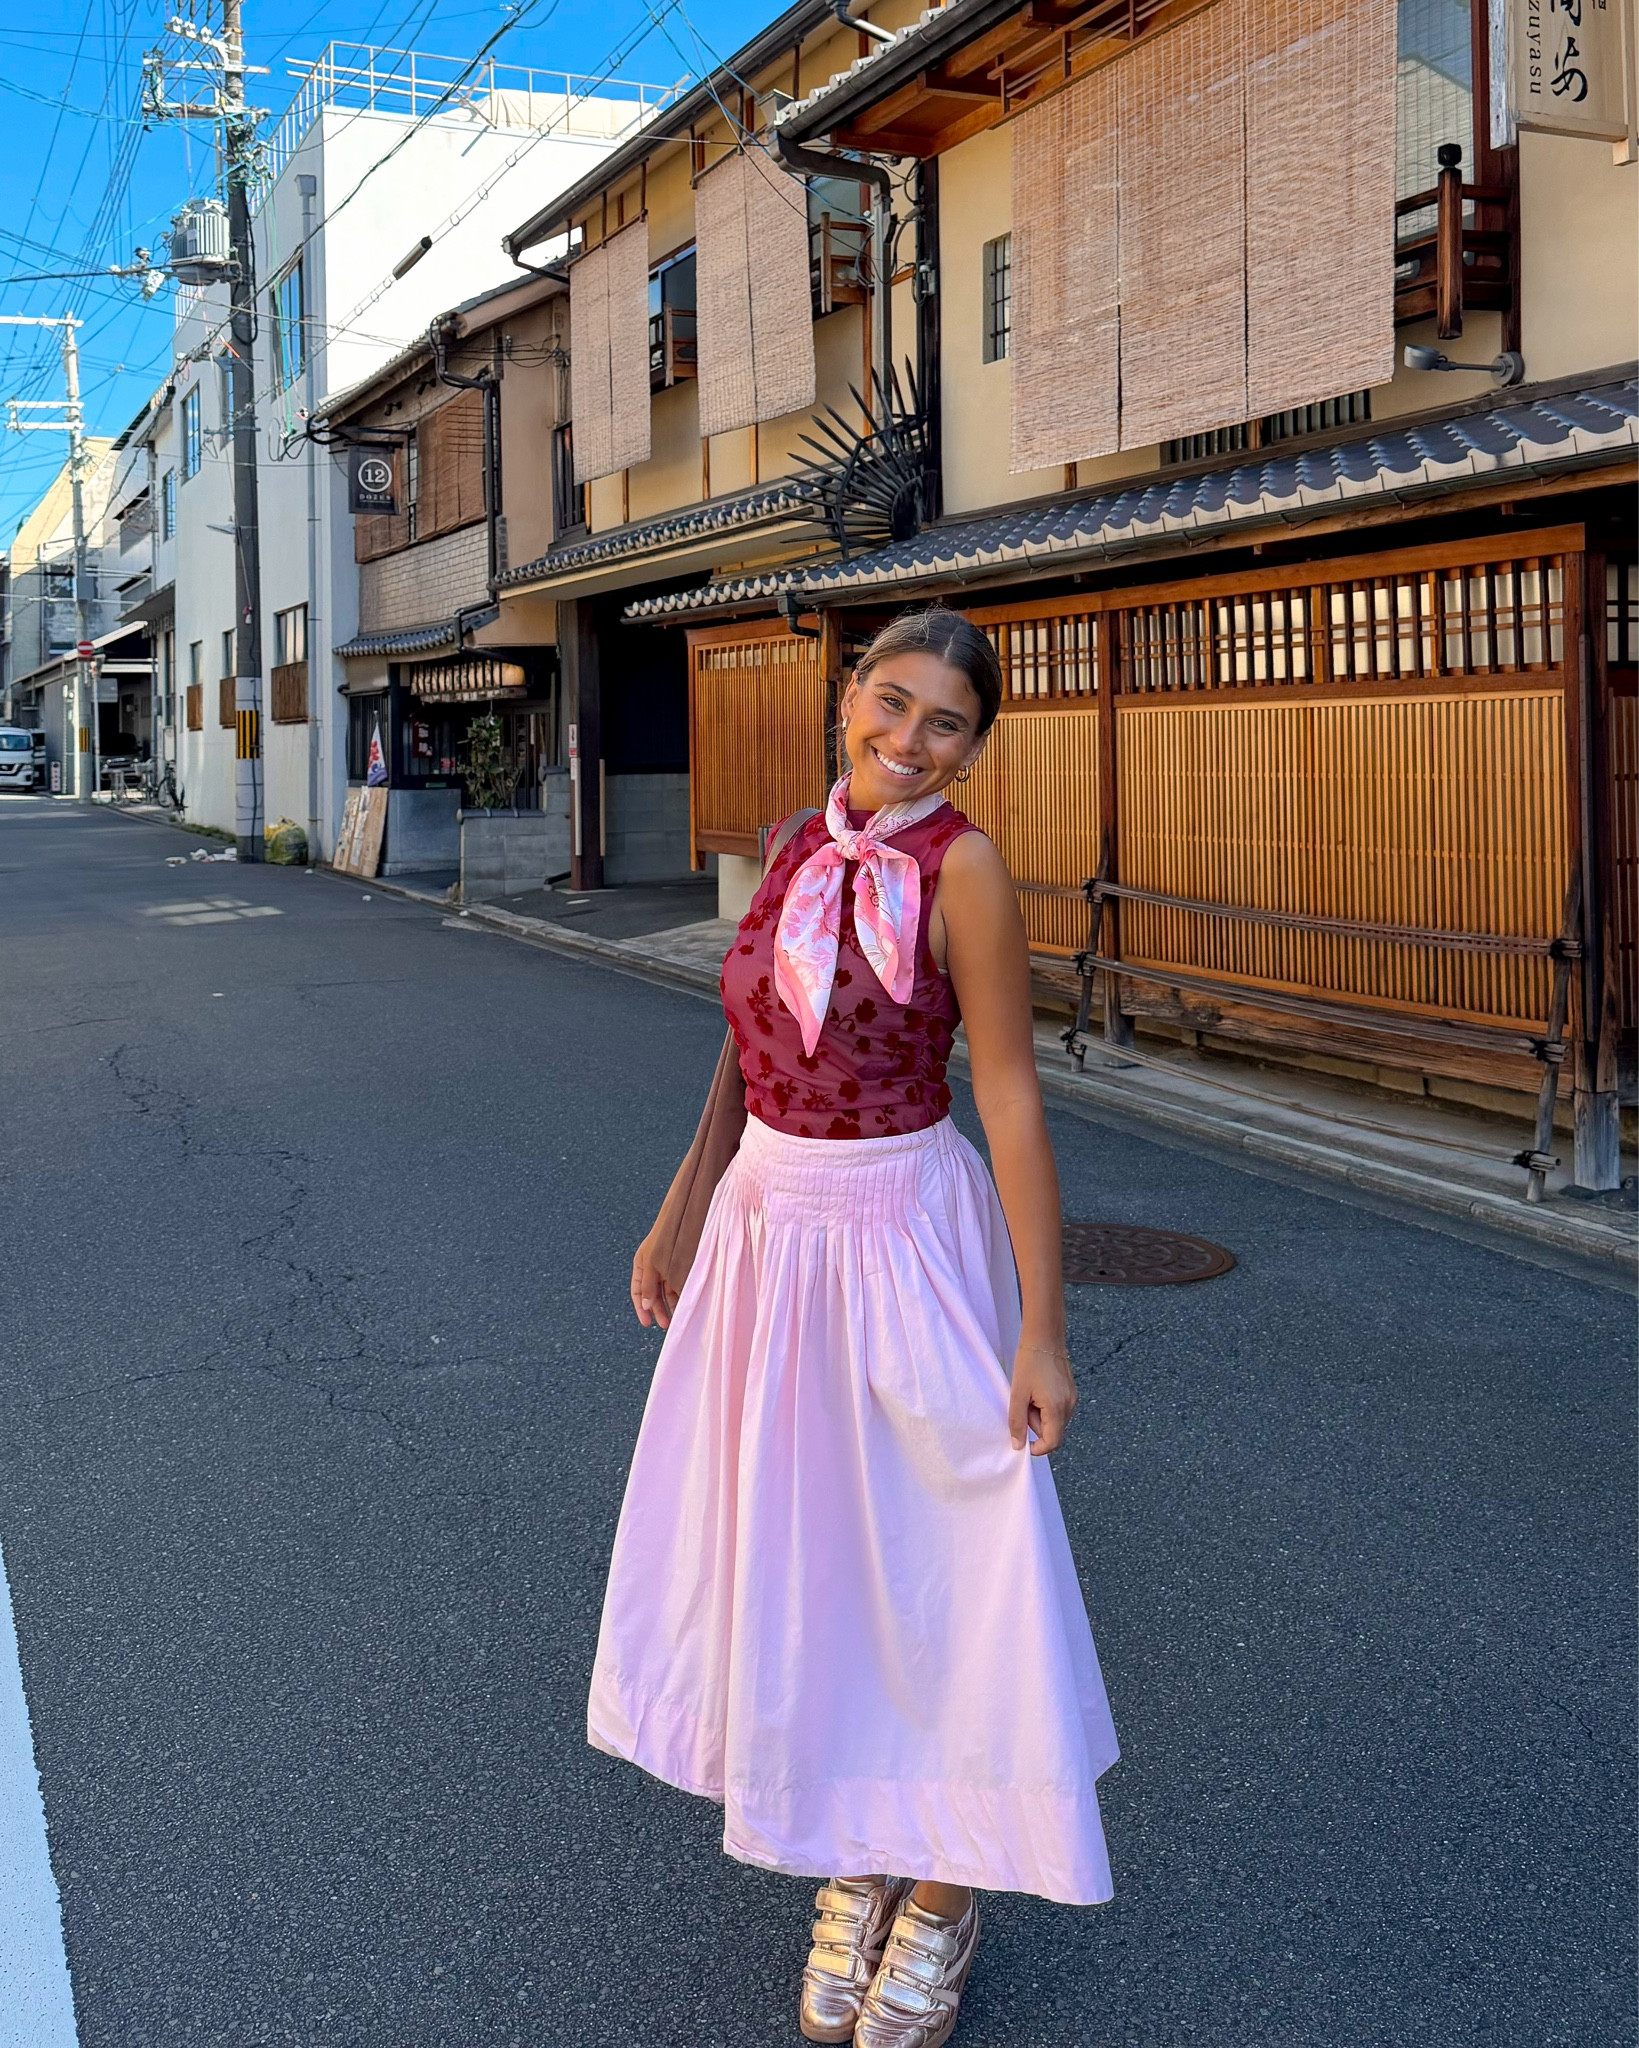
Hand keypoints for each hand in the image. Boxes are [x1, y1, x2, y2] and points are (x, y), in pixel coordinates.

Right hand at [630, 1227, 680, 1330]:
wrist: (685, 1216)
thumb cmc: (665, 1238)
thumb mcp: (653, 1264)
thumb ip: (648, 1286)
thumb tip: (644, 1306)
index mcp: (641, 1264)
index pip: (637, 1292)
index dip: (641, 1309)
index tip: (647, 1324)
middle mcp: (653, 1267)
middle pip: (653, 1295)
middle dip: (658, 1310)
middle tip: (666, 1325)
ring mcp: (667, 1266)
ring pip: (668, 1291)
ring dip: (671, 1305)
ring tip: (679, 1317)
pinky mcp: (681, 1266)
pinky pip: (679, 1284)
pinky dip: (681, 1295)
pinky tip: (686, 1304)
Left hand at [1007, 1339, 1076, 1454]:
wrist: (1044, 1337)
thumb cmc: (1030, 1362)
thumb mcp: (1018, 1393)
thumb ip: (1017, 1422)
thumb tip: (1018, 1445)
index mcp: (1058, 1408)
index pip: (1052, 1442)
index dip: (1037, 1448)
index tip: (1022, 1441)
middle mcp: (1069, 1406)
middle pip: (1052, 1431)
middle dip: (1034, 1423)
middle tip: (1022, 1404)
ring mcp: (1072, 1398)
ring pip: (1053, 1420)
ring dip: (1038, 1414)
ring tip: (1029, 1394)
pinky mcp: (1070, 1392)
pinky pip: (1057, 1409)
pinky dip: (1044, 1406)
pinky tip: (1037, 1390)